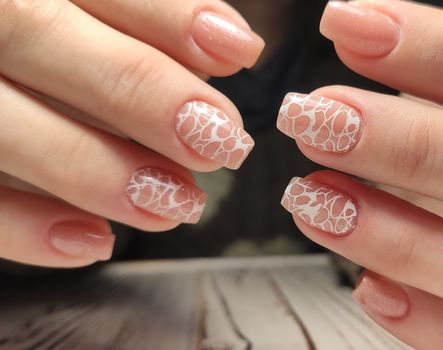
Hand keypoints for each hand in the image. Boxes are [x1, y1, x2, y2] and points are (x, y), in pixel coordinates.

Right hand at [0, 0, 262, 266]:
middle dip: (133, 88)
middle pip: (28, 34)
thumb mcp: (75, 9)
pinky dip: (19, 226)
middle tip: (219, 140)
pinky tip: (92, 240)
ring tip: (177, 203)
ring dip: (90, 167)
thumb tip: (234, 46)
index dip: (164, 14)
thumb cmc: (30, 32)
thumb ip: (141, 14)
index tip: (239, 50)